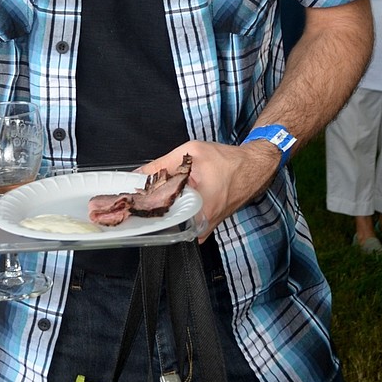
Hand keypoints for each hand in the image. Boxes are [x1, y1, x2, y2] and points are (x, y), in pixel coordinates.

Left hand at [140, 137, 279, 237]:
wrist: (252, 167)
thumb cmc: (226, 160)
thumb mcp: (192, 153)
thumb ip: (162, 164)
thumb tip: (137, 174)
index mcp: (199, 207)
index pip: (160, 212)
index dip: (142, 204)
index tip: (130, 199)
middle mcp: (203, 224)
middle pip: (165, 220)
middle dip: (150, 208)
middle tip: (138, 197)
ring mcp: (205, 228)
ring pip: (174, 222)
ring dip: (162, 209)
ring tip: (153, 196)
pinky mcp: (206, 227)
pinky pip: (184, 223)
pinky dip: (175, 212)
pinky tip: (170, 199)